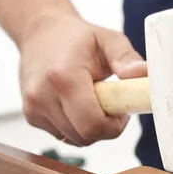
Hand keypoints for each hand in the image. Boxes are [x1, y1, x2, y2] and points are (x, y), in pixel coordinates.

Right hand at [19, 15, 146, 145]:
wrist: (40, 33)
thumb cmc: (76, 38)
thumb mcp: (108, 39)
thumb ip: (126, 57)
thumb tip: (142, 73)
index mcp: (64, 77)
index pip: (93, 125)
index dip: (114, 125)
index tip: (120, 110)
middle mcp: (43, 95)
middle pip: (86, 136)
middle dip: (104, 127)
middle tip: (109, 104)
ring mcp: (33, 108)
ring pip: (75, 140)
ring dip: (90, 128)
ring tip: (91, 101)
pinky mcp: (31, 116)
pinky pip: (63, 136)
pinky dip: (75, 127)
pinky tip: (75, 105)